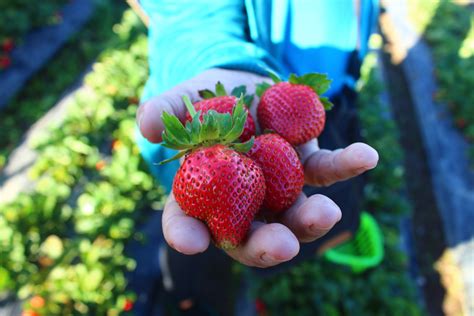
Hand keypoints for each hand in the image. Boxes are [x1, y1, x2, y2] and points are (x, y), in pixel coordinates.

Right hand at [137, 69, 378, 267]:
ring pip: (294, 214)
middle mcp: (242, 200)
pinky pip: (327, 170)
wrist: (244, 86)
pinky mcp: (307, 165)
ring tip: (325, 213)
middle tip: (280, 247)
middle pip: (250, 235)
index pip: (187, 220)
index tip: (192, 242)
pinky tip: (366, 156)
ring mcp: (278, 187)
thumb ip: (166, 111)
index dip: (187, 234)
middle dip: (265, 246)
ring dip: (311, 220)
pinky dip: (346, 165)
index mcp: (203, 192)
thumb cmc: (207, 100)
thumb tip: (146, 121)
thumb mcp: (184, 101)